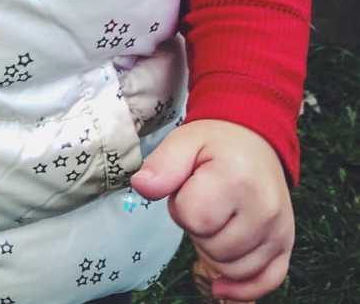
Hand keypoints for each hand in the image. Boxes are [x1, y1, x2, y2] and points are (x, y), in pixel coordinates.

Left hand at [130, 119, 293, 300]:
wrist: (254, 140)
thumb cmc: (215, 144)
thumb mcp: (183, 141)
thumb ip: (162, 165)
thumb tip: (141, 186)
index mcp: (237, 179)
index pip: (193, 218)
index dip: (181, 206)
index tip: (189, 187)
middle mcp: (264, 208)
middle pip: (212, 248)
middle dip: (198, 229)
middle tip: (205, 200)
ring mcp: (279, 230)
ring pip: (232, 269)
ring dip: (215, 251)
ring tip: (218, 217)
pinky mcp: (286, 245)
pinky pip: (264, 282)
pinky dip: (241, 287)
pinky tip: (221, 285)